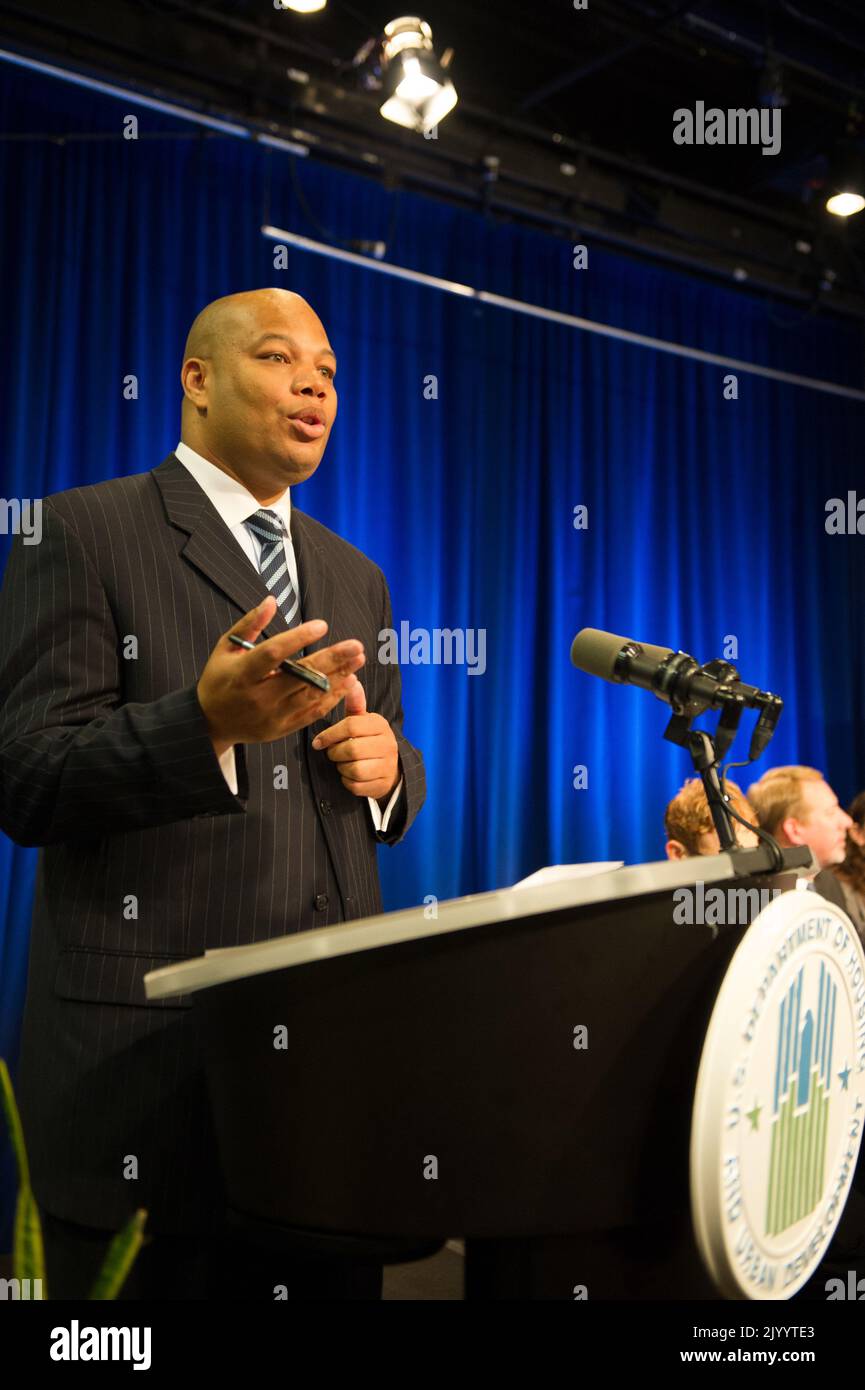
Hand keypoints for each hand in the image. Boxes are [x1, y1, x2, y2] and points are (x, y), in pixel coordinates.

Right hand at [196, 595, 365, 750]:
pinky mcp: (282, 729)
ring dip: (338, 677)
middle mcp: (258, 697)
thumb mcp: (225, 649)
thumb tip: (271, 600)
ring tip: (357, 660)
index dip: (298, 639)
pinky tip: (349, 681)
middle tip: (356, 645)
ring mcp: (272, 716)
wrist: (211, 723)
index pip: (273, 653)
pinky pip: (313, 713)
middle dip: (331, 659)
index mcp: (242, 674)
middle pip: (300, 676)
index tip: (322, 625)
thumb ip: (249, 624)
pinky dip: (333, 698)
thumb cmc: (219, 679)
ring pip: (311, 696)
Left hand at [311, 678, 399, 800]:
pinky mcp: (382, 784)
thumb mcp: (363, 720)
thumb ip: (354, 703)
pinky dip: (347, 781)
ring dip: (341, 767)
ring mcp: (387, 765)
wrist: (390, 767)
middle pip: (350, 749)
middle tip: (332, 752)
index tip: (318, 741)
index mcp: (380, 724)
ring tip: (342, 762)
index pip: (351, 726)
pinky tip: (349, 774)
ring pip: (353, 769)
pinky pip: (356, 785)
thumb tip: (351, 680)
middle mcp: (388, 744)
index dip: (330, 734)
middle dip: (335, 753)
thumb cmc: (368, 740)